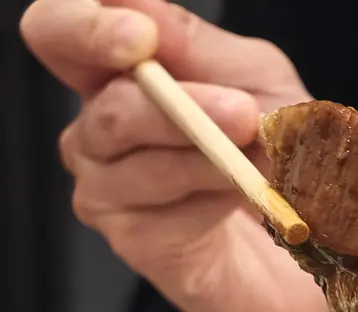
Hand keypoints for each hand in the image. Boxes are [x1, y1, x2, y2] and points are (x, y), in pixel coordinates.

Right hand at [20, 0, 335, 311]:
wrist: (296, 236)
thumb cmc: (270, 152)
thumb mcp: (254, 80)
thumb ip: (199, 48)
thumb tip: (144, 13)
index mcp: (116, 76)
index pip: (59, 35)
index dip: (85, 29)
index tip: (140, 38)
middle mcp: (98, 132)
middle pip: (106, 109)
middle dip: (178, 109)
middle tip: (242, 113)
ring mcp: (108, 190)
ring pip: (139, 164)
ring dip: (210, 158)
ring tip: (260, 160)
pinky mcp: (132, 240)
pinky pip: (164, 213)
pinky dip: (213, 201)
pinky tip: (239, 200)